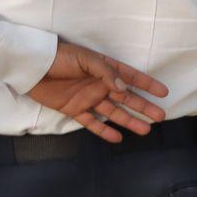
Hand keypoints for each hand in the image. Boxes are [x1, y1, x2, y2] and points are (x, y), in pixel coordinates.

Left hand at [26, 40, 168, 142]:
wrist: (33, 68)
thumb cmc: (61, 58)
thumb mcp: (86, 59)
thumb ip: (106, 73)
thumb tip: (123, 88)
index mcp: (106, 69)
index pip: (132, 77)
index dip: (148, 84)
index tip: (163, 92)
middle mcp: (101, 85)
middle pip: (127, 99)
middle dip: (144, 107)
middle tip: (161, 116)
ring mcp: (89, 98)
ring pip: (114, 113)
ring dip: (130, 121)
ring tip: (145, 130)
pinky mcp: (75, 109)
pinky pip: (92, 122)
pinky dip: (104, 131)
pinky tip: (117, 138)